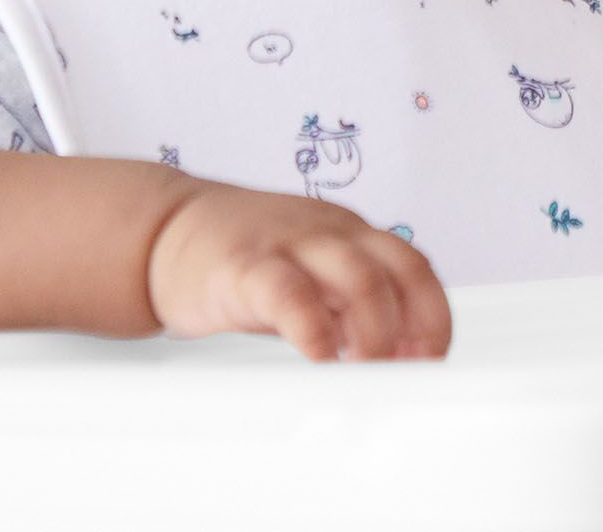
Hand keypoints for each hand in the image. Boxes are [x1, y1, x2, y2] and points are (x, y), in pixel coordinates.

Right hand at [146, 181, 451, 360]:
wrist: (170, 228)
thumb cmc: (246, 261)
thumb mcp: (308, 276)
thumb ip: (346, 307)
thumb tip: (390, 358)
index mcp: (352, 235)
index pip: (413, 266)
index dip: (432, 313)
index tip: (431, 358)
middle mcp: (332, 233)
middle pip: (397, 269)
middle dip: (413, 324)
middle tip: (407, 372)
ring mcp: (291, 244)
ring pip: (357, 276)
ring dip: (376, 330)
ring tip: (373, 372)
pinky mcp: (246, 266)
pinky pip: (290, 293)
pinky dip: (314, 328)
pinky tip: (322, 359)